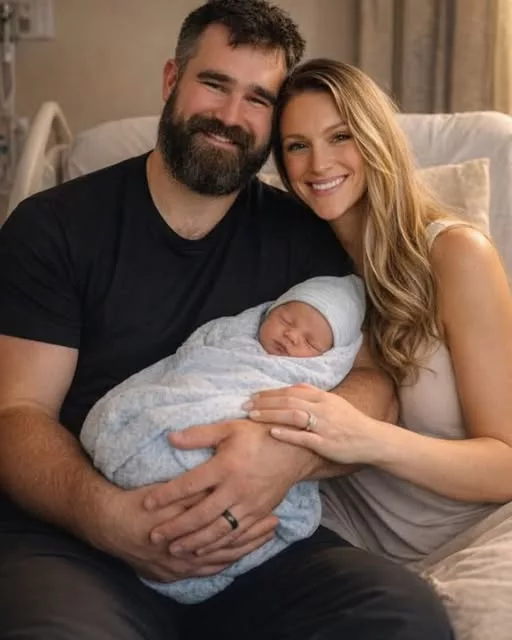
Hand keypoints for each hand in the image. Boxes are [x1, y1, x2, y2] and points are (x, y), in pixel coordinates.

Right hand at [91, 482, 274, 581]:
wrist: (105, 522)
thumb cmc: (138, 502)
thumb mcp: (169, 494)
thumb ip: (195, 493)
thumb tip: (223, 485)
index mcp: (188, 532)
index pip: (229, 530)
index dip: (251, 522)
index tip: (270, 511)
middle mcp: (186, 556)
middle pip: (228, 548)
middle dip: (253, 537)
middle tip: (274, 525)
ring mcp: (179, 568)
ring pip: (219, 562)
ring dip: (241, 550)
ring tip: (262, 539)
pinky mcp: (170, 573)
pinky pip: (203, 571)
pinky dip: (220, 564)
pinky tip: (231, 560)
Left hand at [142, 418, 315, 553]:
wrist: (295, 450)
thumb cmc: (259, 435)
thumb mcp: (229, 428)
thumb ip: (199, 435)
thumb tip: (170, 438)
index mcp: (226, 466)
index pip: (189, 484)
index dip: (166, 495)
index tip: (146, 504)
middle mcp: (236, 489)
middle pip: (201, 514)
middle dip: (176, 528)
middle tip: (154, 537)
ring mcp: (249, 504)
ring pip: (218, 531)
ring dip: (194, 543)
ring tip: (175, 550)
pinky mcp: (259, 513)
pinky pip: (236, 536)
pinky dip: (218, 546)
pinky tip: (204, 551)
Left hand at [246, 384, 382, 464]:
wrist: (372, 439)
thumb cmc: (350, 422)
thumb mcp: (333, 402)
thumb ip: (313, 395)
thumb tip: (292, 388)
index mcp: (323, 397)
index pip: (291, 391)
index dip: (271, 393)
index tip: (253, 395)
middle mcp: (322, 408)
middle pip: (288, 400)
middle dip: (264, 402)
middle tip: (245, 405)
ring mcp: (324, 425)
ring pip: (293, 415)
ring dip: (271, 414)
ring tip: (253, 416)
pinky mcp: (326, 443)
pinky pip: (304, 437)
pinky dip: (287, 434)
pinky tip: (272, 432)